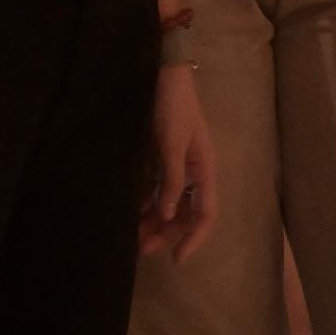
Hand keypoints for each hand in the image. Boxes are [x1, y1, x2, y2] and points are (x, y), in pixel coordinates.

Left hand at [142, 63, 215, 261]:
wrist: (163, 76)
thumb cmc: (172, 108)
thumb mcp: (172, 144)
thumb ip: (171, 180)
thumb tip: (166, 215)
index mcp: (204, 169)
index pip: (206, 213)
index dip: (194, 238)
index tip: (177, 259)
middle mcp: (194, 173)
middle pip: (184, 213)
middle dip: (166, 234)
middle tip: (140, 251)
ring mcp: (177, 167)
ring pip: (167, 205)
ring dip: (152, 222)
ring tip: (129, 238)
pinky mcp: (161, 161)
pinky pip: (155, 191)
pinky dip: (144, 205)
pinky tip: (129, 214)